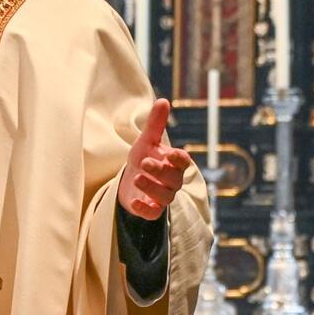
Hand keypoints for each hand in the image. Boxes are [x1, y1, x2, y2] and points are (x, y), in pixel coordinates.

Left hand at [117, 98, 193, 219]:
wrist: (130, 181)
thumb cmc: (143, 159)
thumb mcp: (146, 141)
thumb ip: (155, 124)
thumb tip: (163, 100)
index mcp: (173, 164)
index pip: (183, 162)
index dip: (179, 158)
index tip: (170, 153)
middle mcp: (172, 181)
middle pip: (173, 179)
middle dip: (160, 171)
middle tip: (145, 162)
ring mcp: (162, 197)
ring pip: (165, 196)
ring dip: (152, 188)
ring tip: (137, 178)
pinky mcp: (150, 209)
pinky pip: (152, 213)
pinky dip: (145, 209)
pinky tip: (134, 201)